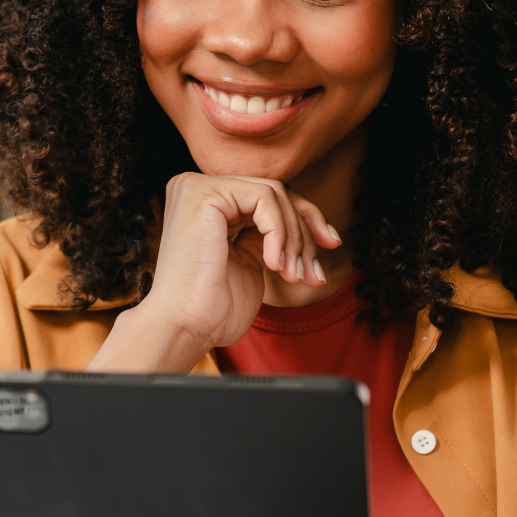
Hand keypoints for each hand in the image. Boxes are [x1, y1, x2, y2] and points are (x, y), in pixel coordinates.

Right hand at [86, 172, 341, 373]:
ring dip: (293, 238)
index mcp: (206, 204)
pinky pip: (264, 198)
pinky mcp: (203, 193)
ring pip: (274, 193)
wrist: (186, 329)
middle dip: (306, 229)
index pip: (267, 197)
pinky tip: (272, 264)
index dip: (305, 219)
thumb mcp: (251, 259)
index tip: (330, 245)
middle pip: (274, 191)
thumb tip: (314, 222)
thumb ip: (269, 233)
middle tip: (313, 270)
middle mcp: (197, 188)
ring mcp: (197, 187)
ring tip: (291, 275)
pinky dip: (279, 232)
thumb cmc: (214, 308)